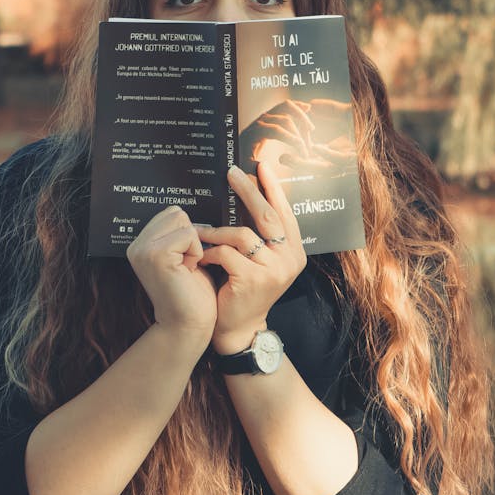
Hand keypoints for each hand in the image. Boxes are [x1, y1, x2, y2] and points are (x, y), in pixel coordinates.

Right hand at [126, 206, 217, 345]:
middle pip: (176, 213)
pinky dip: (196, 253)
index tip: (184, 259)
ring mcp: (143, 249)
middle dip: (190, 237)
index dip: (187, 233)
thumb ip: (179, 233)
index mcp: (140, 244)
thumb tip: (190, 208)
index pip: (171, 213)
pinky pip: (188, 235)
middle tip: (185, 265)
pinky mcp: (155, 255)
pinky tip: (188, 272)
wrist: (189, 325)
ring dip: (194, 245)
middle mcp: (136, 245)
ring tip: (186, 268)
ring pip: (183, 221)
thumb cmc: (192, 292)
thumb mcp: (184, 255)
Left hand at [194, 163, 306, 354]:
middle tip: (231, 173)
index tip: (262, 165)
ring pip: (242, 234)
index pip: (284, 213)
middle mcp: (290, 259)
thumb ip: (260, 234)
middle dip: (249, 191)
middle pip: (268, 216)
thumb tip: (248, 192)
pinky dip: (209, 251)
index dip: (273, 188)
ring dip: (216, 231)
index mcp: (295, 251)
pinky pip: (226, 253)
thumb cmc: (244, 288)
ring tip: (199, 232)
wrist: (239, 328)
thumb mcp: (260, 260)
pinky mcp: (253, 280)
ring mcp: (274, 270)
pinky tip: (199, 255)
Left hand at [239, 100, 314, 165]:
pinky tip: (308, 108)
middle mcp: (262, 119)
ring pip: (287, 107)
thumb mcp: (246, 164)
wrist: (239, 145)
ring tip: (311, 129)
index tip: (303, 152)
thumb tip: (263, 166)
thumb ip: (254, 167)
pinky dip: (297, 106)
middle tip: (307, 150)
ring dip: (301, 116)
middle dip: (298, 135)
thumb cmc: (243, 155)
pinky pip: (286, 106)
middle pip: (285, 120)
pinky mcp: (273, 114)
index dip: (292, 139)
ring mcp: (268, 114)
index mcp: (256, 130)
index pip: (277, 130)